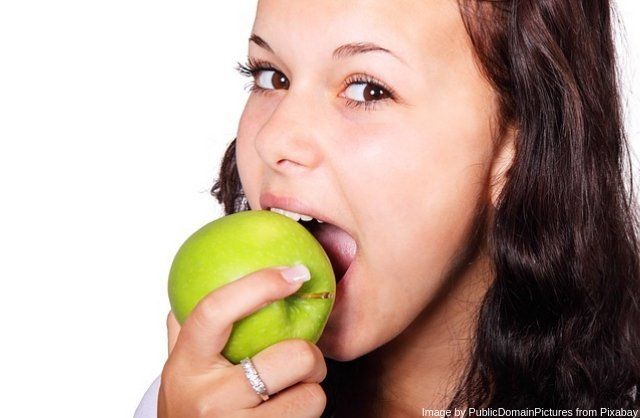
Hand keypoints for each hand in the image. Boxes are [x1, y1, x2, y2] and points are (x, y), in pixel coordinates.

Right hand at [158, 266, 327, 416]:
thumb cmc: (189, 412)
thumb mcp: (178, 373)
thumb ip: (185, 332)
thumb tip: (192, 285)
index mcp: (185, 366)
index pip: (215, 311)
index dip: (259, 284)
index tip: (294, 272)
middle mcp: (209, 398)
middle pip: (291, 356)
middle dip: (311, 355)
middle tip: (304, 360)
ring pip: (310, 395)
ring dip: (311, 391)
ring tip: (293, 394)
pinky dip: (308, 414)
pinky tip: (288, 415)